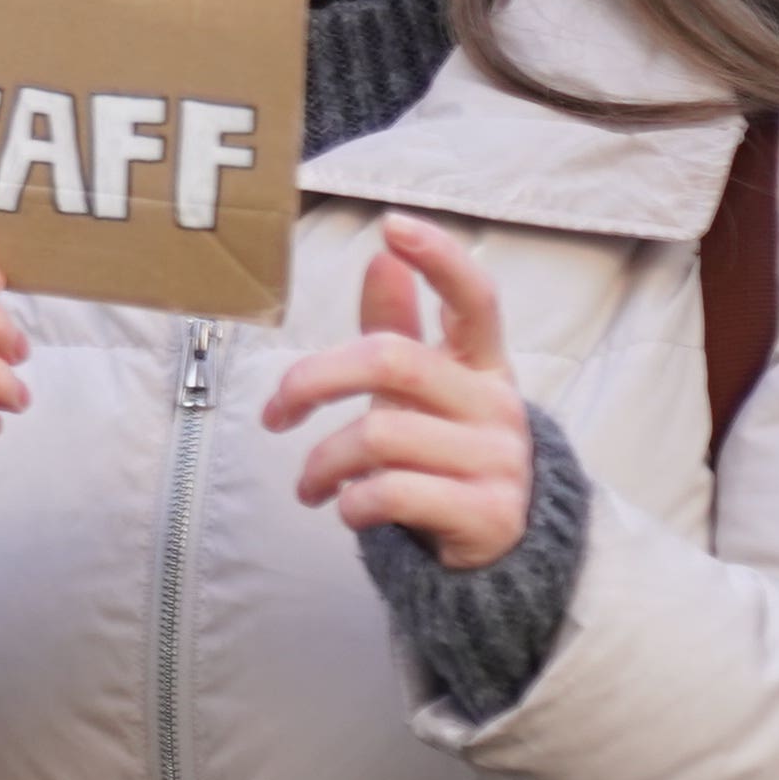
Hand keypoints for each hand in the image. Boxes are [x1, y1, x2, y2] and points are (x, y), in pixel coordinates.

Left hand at [261, 214, 533, 567]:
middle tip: (276, 413)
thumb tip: (381, 258)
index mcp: (484, 366)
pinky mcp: (487, 514)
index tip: (392, 227)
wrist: (502, 553)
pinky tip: (347, 508)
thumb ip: (399, 331)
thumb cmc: (445, 456)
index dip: (439, 259)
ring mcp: (498, 460)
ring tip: (310, 484)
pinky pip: (392, 493)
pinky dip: (351, 502)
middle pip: (391, 361)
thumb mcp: (425, 394)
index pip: (475, 298)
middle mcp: (498, 405)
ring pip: (379, 434)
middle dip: (312, 381)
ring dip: (322, 462)